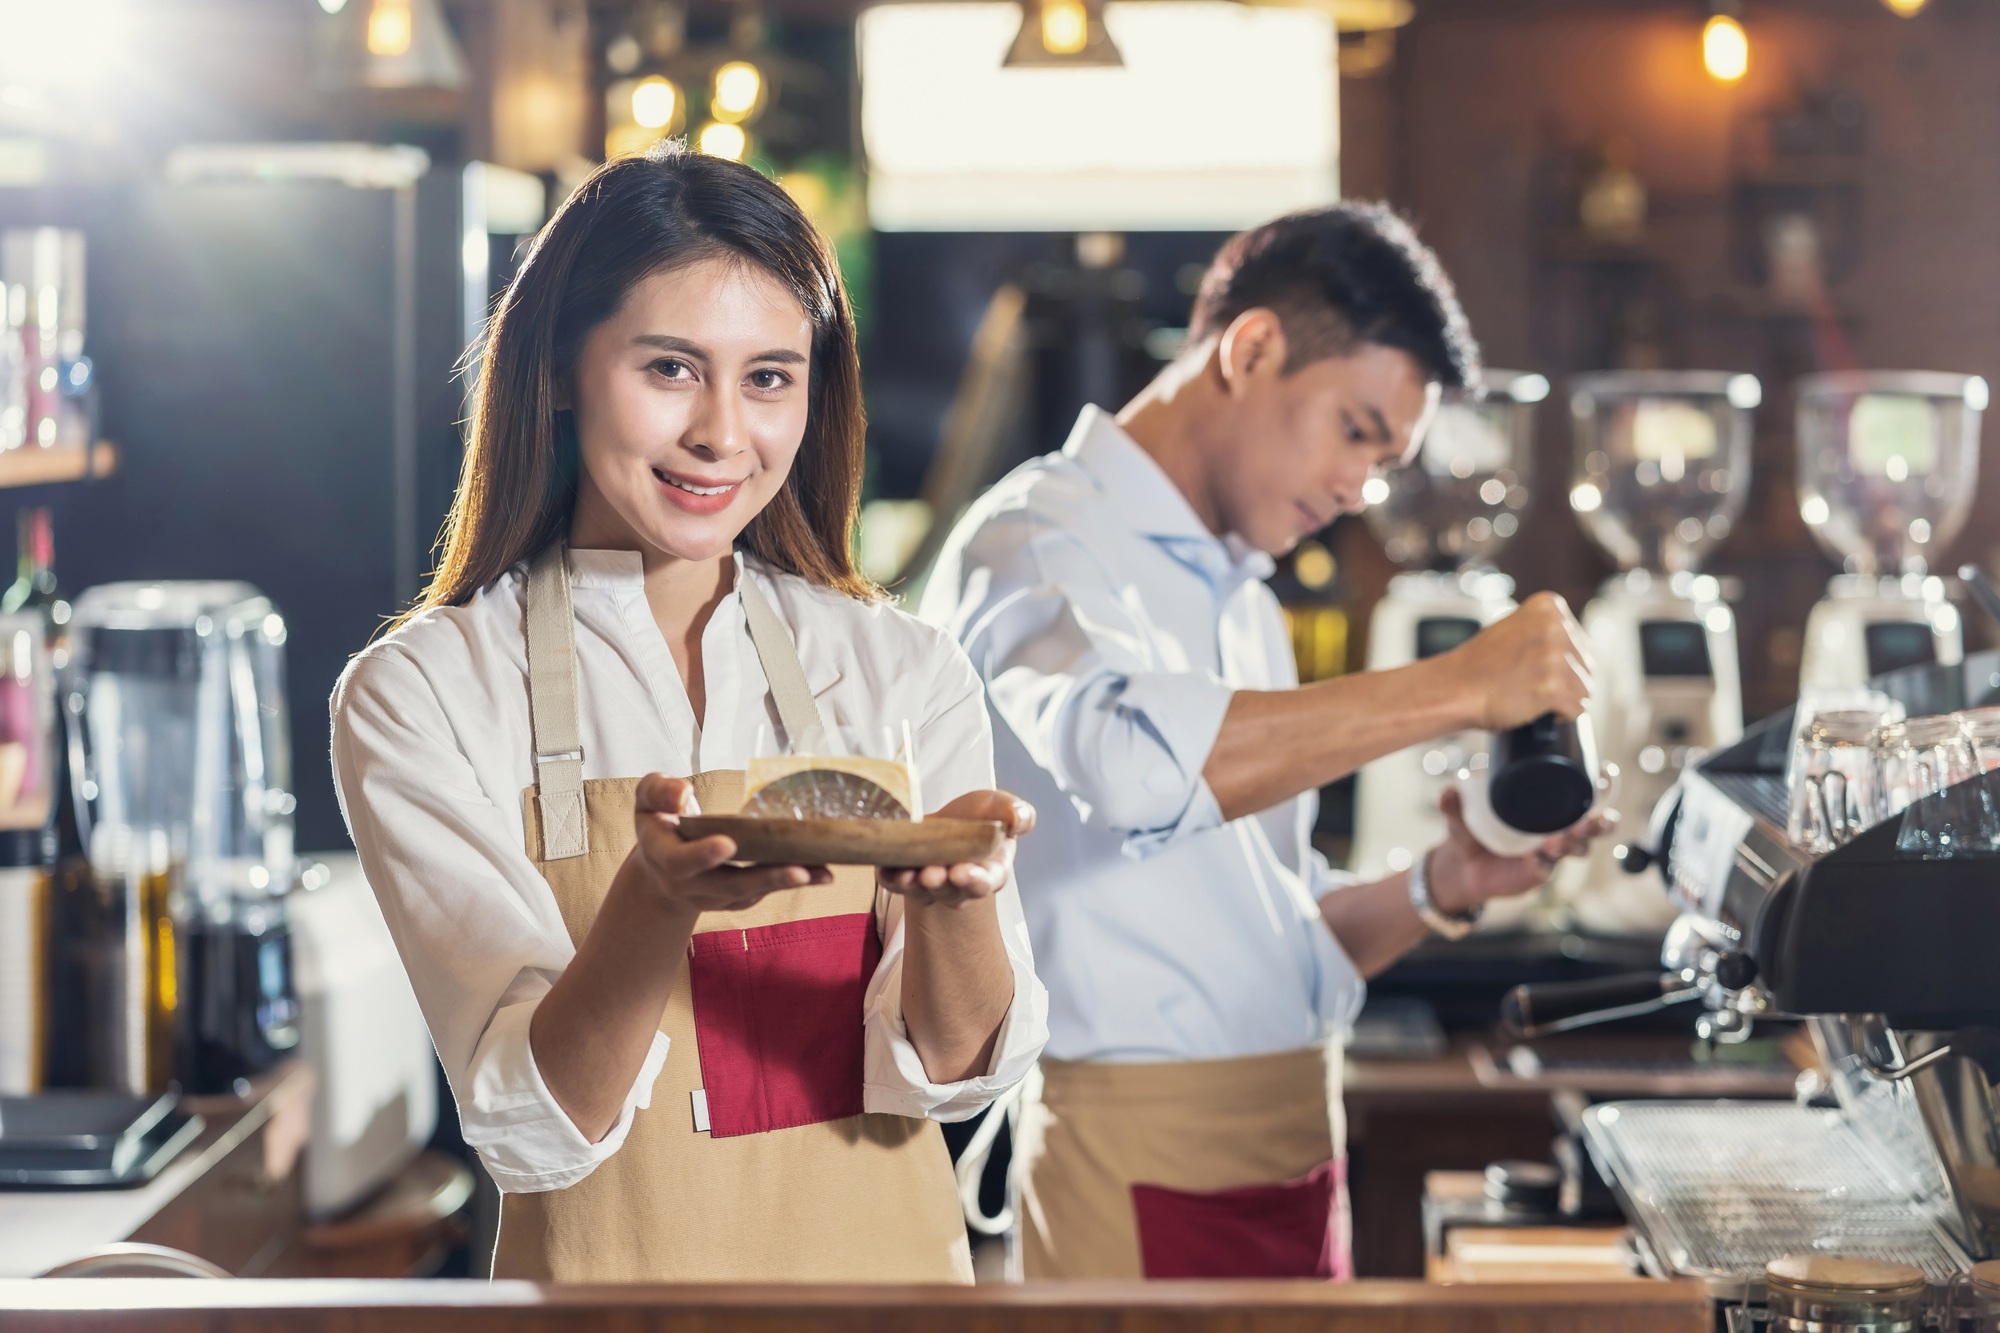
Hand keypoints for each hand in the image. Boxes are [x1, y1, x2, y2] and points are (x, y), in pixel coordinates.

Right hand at [635, 774, 831, 917]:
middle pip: (728, 885)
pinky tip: (822, 872)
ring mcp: (714, 896)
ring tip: (822, 872)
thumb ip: (659, 791)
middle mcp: (689, 883)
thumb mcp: (647, 798)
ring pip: (752, 892)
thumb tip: (682, 795)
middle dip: (764, 878)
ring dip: (787, 883)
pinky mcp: (736, 898)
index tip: (728, 843)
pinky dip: (793, 883)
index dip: (704, 855)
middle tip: (798, 870)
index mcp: (664, 856)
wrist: (660, 867)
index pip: (682, 861)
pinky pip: (765, 892)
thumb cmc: (659, 820)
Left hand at [879, 789, 1035, 907]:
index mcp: (988, 872)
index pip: (984, 883)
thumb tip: (1019, 820)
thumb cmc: (979, 817)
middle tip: (933, 875)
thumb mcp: (1000, 807)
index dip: (974, 881)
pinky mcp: (902, 876)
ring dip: (915, 885)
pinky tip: (887, 872)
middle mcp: (957, 885)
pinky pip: (895, 883)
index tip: (963, 873)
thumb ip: (1016, 814)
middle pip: (951, 892)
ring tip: (910, 875)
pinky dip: (891, 880)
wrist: (947, 820)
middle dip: (941, 884)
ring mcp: (928, 884)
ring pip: (922, 892)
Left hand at [1427, 784, 1612, 915]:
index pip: (1581, 799)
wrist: (1464, 868)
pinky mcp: (1536, 874)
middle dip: (1598, 823)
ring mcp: (1548, 854)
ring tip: (1557, 841)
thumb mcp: (1461, 817)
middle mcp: (1555, 831)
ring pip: (1575, 850)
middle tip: (1591, 821)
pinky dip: (1543, 864)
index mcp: (1547, 811)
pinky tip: (1536, 860)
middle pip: (1590, 828)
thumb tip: (1447, 791)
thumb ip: (1453, 806)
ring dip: (1572, 844)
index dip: (1601, 790)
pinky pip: (1546, 869)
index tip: (1607, 775)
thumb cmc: (1473, 833)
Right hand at [1434, 592, 1593, 730]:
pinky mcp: (1553, 685)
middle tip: (1535, 686)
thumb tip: (1575, 651)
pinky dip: (1563, 715)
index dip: (1564, 662)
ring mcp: (1554, 656)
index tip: (1540, 669)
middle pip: (1587, 665)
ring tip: (1535, 698)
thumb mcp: (1515, 628)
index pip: (1581, 642)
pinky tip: (1540, 710)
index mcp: (1548, 607)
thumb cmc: (1478, 666)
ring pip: (1586, 689)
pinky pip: (1579, 708)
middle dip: (1567, 681)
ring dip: (1565, 700)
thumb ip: (1545, 630)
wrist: (1454, 688)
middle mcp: (1555, 626)